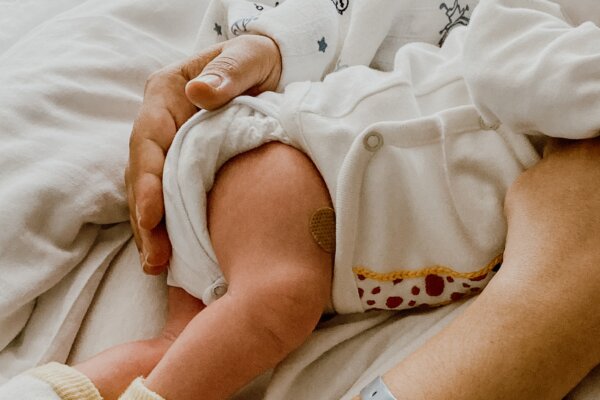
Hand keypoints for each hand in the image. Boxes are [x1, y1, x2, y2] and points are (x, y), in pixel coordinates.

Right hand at [126, 34, 281, 273]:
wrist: (270, 70)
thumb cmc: (256, 61)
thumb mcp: (248, 58)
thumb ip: (227, 72)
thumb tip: (199, 94)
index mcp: (167, 95)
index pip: (148, 139)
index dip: (148, 178)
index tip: (151, 215)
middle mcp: (160, 124)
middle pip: (143, 173)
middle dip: (145, 217)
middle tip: (154, 256)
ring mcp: (169, 146)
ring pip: (151, 191)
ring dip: (151, 229)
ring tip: (156, 265)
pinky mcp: (183, 166)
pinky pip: (169, 198)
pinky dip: (167, 226)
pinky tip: (170, 257)